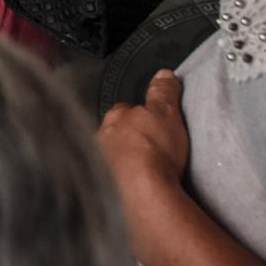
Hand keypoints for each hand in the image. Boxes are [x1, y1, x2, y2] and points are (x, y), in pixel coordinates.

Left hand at [97, 70, 189, 195]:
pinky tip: (133, 184)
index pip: (126, 110)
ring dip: (124, 159)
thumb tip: (163, 73)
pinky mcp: (102, 185)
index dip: (140, 116)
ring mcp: (99, 162)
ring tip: (143, 169)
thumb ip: (163, 93)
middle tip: (149, 148)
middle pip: (116, 133)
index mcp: (114, 117)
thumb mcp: (166, 113)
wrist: (145, 191)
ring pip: (112, 154)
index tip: (152, 126)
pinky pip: (112, 177)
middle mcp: (101, 137)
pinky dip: (121, 178)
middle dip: (128, 138)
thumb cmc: (155, 148)